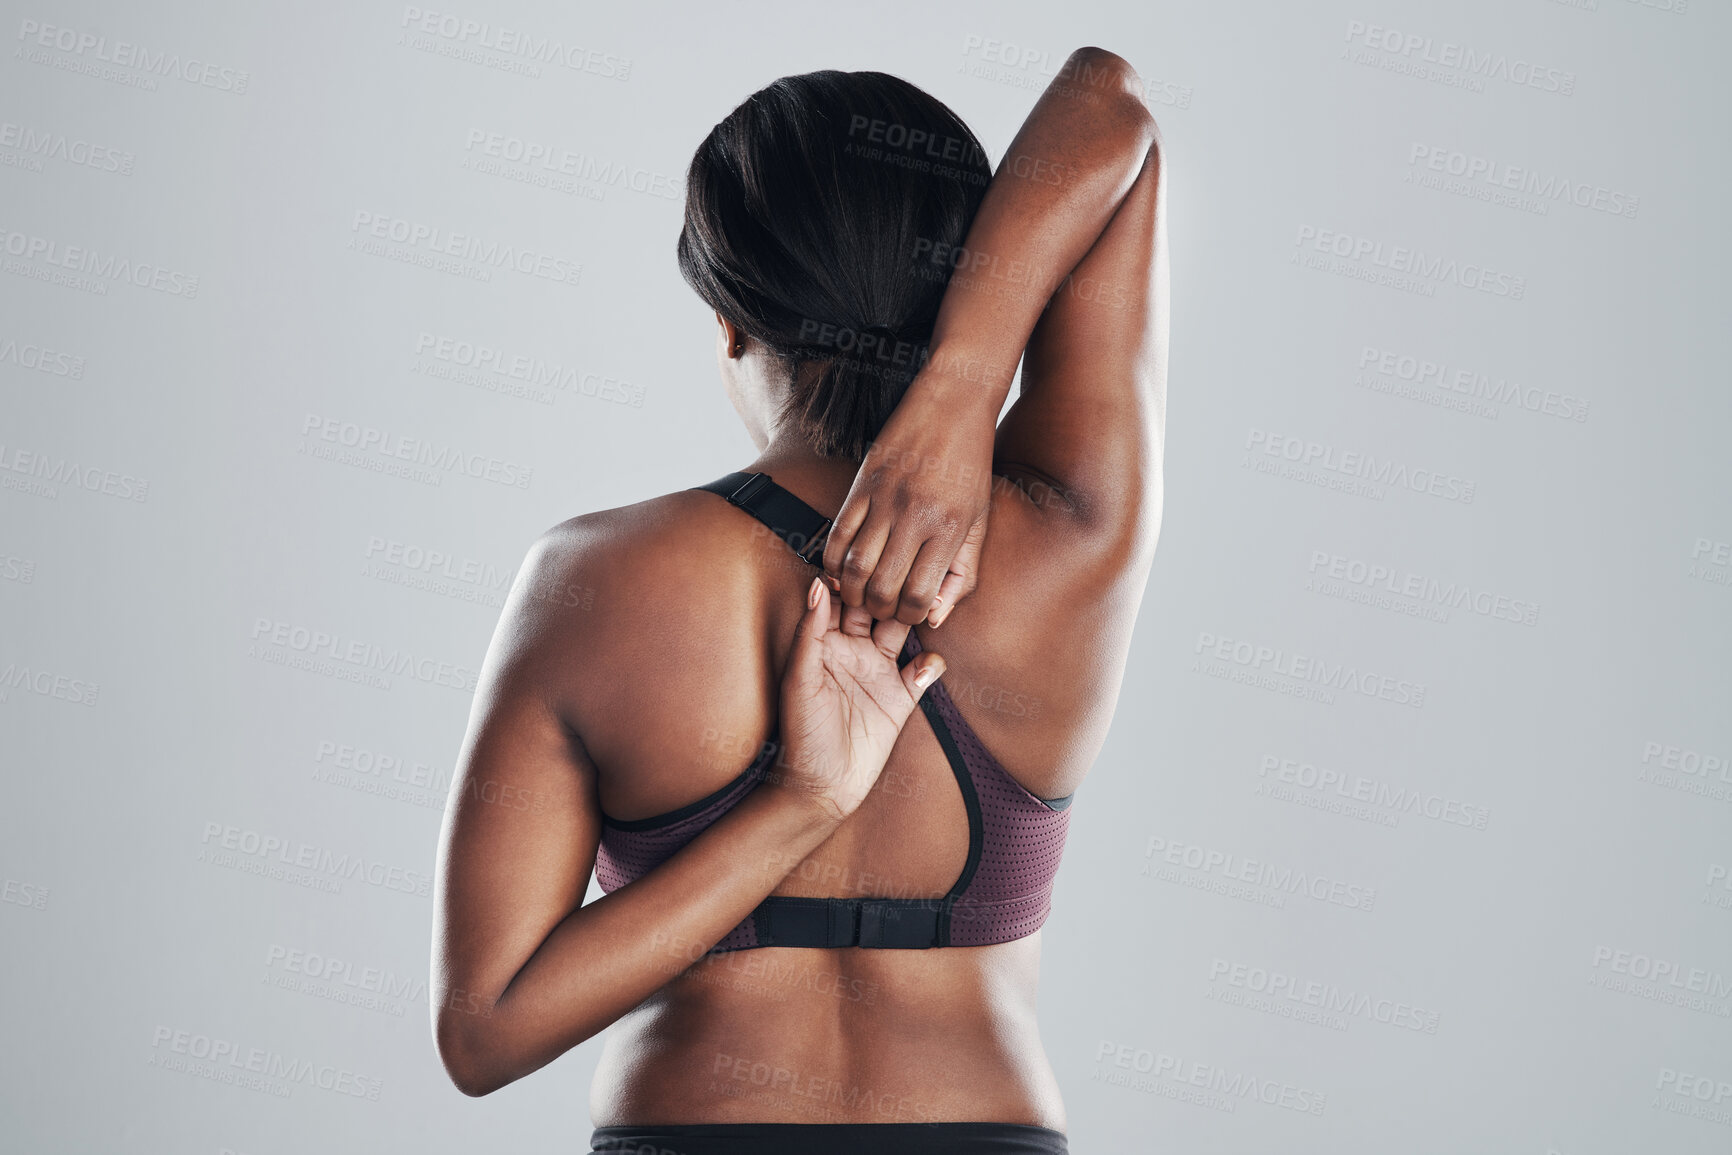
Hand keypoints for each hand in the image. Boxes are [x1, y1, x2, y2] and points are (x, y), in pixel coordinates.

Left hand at [776, 576, 945, 821]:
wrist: (822, 787)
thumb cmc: (800, 734)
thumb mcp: (800, 679)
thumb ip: (810, 632)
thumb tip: (818, 585)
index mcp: (824, 641)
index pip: (841, 596)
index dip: (853, 575)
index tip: (867, 558)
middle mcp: (853, 650)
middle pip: (876, 605)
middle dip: (889, 588)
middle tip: (903, 574)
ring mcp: (879, 671)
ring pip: (904, 630)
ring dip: (915, 617)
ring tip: (924, 609)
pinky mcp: (902, 697)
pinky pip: (925, 669)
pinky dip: (931, 662)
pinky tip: (923, 668)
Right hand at [821, 382, 993, 626]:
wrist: (951, 405)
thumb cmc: (970, 467)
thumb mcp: (979, 523)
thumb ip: (962, 574)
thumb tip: (934, 617)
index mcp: (948, 528)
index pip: (919, 596)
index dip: (910, 616)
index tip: (910, 613)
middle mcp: (914, 516)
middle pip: (882, 588)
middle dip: (880, 610)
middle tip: (883, 609)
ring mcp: (883, 500)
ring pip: (853, 567)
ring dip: (853, 592)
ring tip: (861, 596)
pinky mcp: (861, 485)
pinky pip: (836, 535)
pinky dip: (832, 562)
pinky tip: (841, 571)